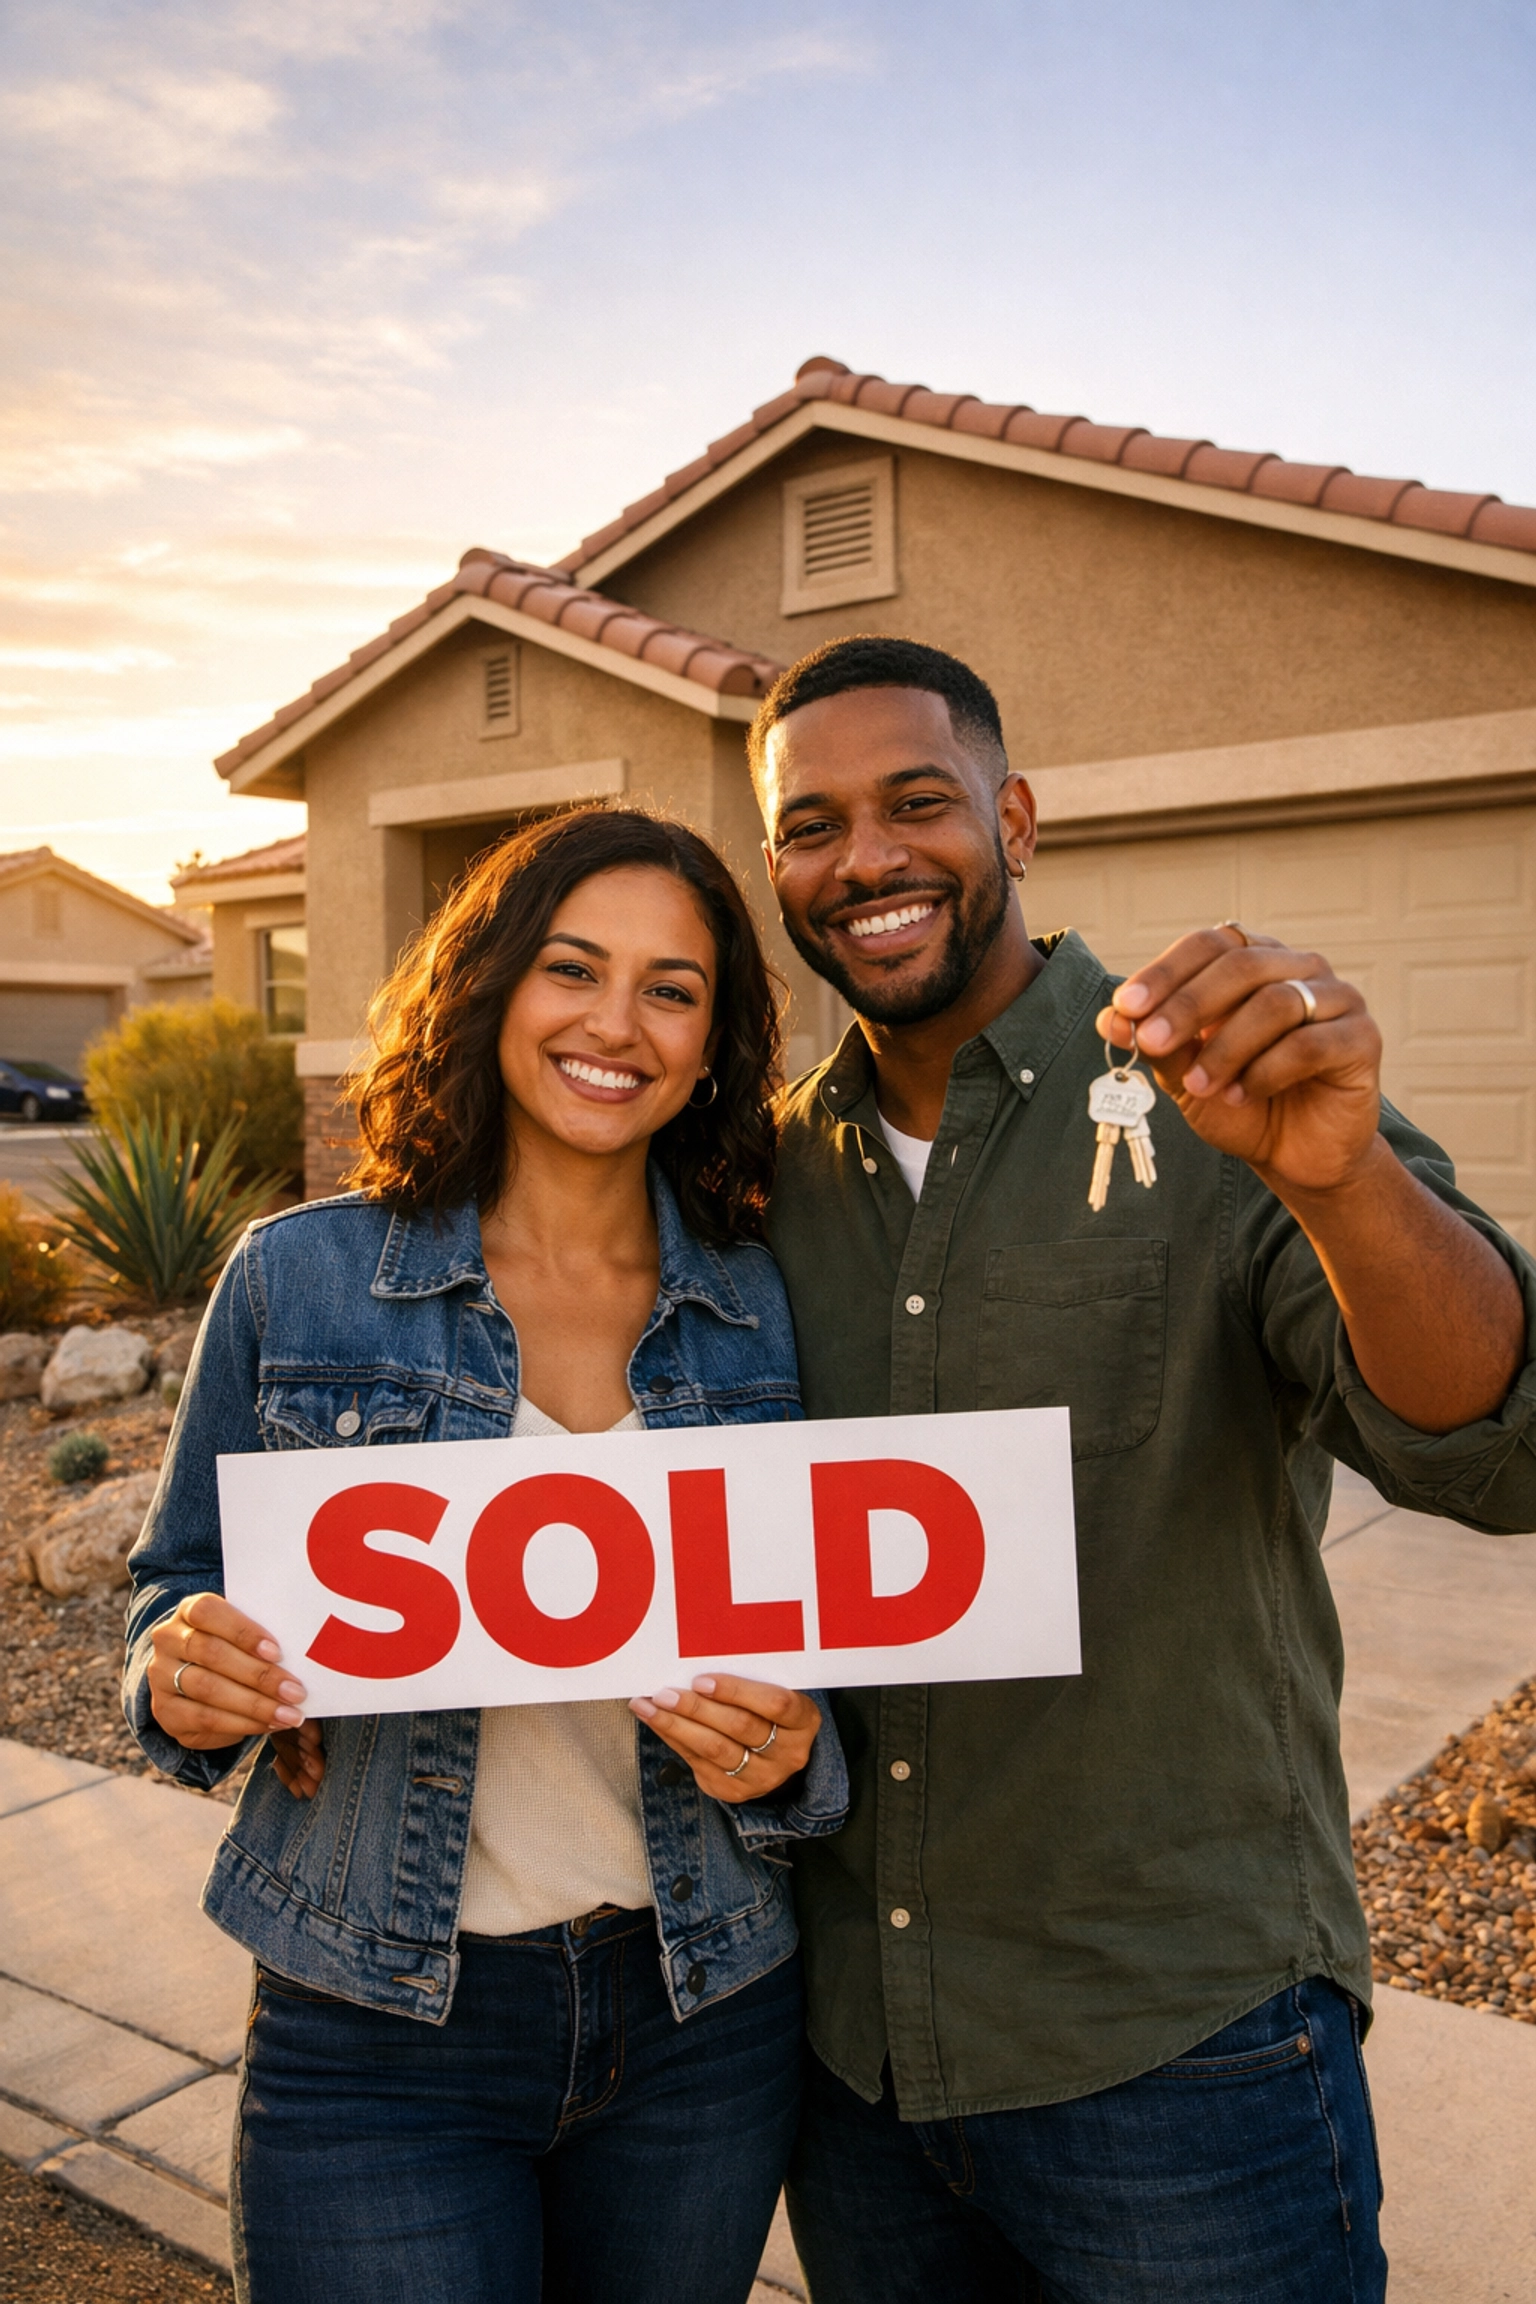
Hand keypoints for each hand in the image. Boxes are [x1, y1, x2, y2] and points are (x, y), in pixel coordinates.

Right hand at [148, 1593, 324, 1799]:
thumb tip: (305, 1654)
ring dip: (255, 1704)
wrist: (189, 1676)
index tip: (277, 1652)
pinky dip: (242, 1724)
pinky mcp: (165, 1712)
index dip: (243, 1632)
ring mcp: (161, 1676)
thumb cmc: (230, 1648)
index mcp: (188, 1611)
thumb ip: (260, 1638)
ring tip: (289, 1713)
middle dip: (259, 1676)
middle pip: (212, 1654)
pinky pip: (204, 1719)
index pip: (209, 1612)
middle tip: (296, 1691)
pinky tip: (269, 1724)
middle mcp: (168, 1640)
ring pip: (208, 1689)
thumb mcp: (240, 1634)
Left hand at [629, 1676, 821, 1805]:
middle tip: (665, 1693)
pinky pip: (698, 1763)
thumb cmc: (769, 1710)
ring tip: (649, 1707)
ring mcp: (761, 1777)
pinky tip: (656, 1722)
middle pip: (740, 1727)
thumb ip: (750, 1680)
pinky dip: (674, 1740)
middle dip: (697, 1708)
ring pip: (715, 1750)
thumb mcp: (775, 1691)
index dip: (737, 1691)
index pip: (775, 1704)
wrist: (778, 1757)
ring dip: (676, 1726)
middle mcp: (788, 1753)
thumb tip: (697, 1662)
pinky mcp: (734, 1791)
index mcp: (804, 1721)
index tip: (701, 1680)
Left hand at [1096, 922, 1381, 1194]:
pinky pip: (1310, 1043)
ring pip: (1275, 1003)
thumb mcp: (1186, 1075)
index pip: (1209, 944)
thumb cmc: (1239, 1102)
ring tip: (1201, 1087)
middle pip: (1241, 964)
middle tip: (1151, 1042)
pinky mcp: (1362, 1038)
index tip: (1127, 1006)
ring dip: (1227, 1048)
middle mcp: (1299, 967)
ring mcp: (1337, 998)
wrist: (1294, 1155)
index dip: (1166, 972)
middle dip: (1188, 1005)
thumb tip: (1110, 1016)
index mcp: (1255, 960)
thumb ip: (1157, 1044)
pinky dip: (1267, 1071)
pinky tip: (1243, 1095)